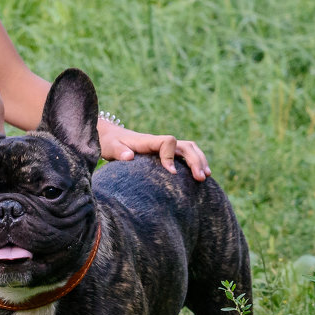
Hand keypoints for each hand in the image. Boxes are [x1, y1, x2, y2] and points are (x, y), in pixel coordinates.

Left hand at [97, 120, 211, 181]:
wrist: (110, 136)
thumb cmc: (109, 143)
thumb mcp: (110, 147)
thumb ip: (119, 152)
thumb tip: (129, 157)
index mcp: (147, 141)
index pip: (167, 142)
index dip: (171, 156)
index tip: (171, 173)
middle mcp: (159, 142)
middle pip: (184, 145)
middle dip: (194, 161)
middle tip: (200, 178)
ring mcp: (163, 147)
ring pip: (188, 148)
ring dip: (199, 160)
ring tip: (205, 177)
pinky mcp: (165, 153)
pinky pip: (184, 154)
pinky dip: (195, 162)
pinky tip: (200, 176)